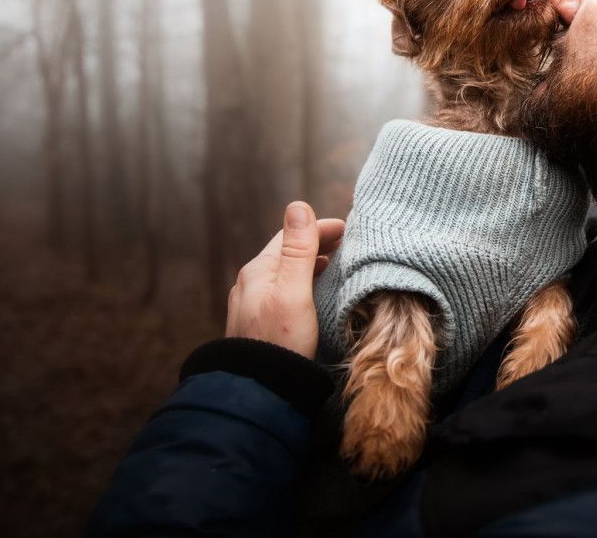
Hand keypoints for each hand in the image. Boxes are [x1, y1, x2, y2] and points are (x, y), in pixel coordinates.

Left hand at [226, 201, 345, 358]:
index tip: (346, 228)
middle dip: (315, 244)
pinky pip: (282, 292)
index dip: (319, 228)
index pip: (291, 235)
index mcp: (258, 271)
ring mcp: (252, 305)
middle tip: (344, 244)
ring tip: (333, 266)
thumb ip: (298, 250)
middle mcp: (250, 284)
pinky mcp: (258, 325)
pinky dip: (301, 283)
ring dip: (309, 264)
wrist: (258, 390)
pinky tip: (312, 294)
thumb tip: (298, 206)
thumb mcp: (293, 291)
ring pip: (284, 273)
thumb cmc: (280, 341)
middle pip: (286, 253)